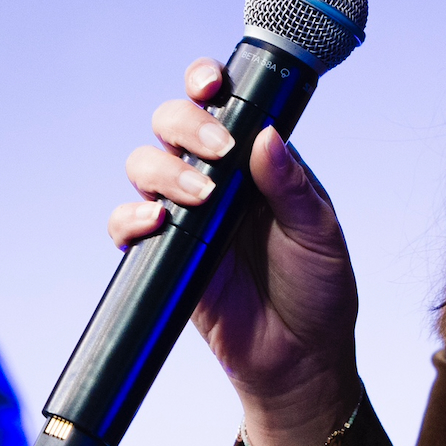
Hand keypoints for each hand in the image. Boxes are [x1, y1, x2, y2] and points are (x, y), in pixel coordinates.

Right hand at [113, 58, 359, 445]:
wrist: (299, 362)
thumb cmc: (318, 292)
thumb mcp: (320, 235)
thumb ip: (292, 186)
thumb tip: (265, 136)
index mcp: (256, 162)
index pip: (221, 105)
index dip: (205, 83)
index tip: (211, 84)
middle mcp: (215, 179)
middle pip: (171, 124)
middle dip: (185, 124)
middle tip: (217, 151)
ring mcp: (185, 216)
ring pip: (144, 165)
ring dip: (164, 171)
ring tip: (198, 199)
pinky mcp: (162, 256)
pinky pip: (125, 226)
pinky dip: (130, 218)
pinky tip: (155, 224)